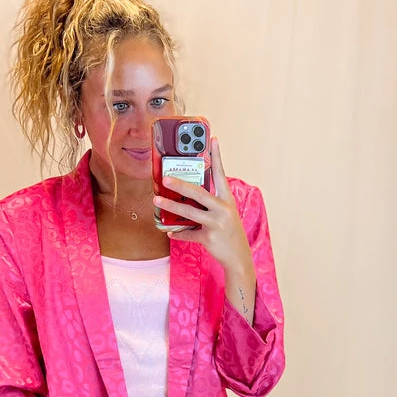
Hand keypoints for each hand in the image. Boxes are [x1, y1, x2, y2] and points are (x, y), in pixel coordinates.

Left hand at [153, 137, 253, 279]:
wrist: (239, 257)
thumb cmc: (229, 232)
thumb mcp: (224, 214)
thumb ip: (209, 204)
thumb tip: (185, 195)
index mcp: (227, 200)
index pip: (221, 174)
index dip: (217, 156)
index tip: (212, 139)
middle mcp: (223, 209)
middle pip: (198, 192)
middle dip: (180, 184)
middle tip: (165, 178)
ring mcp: (216, 223)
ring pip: (189, 212)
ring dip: (170, 206)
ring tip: (157, 201)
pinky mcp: (209, 238)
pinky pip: (188, 233)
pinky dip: (178, 233)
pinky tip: (170, 231)